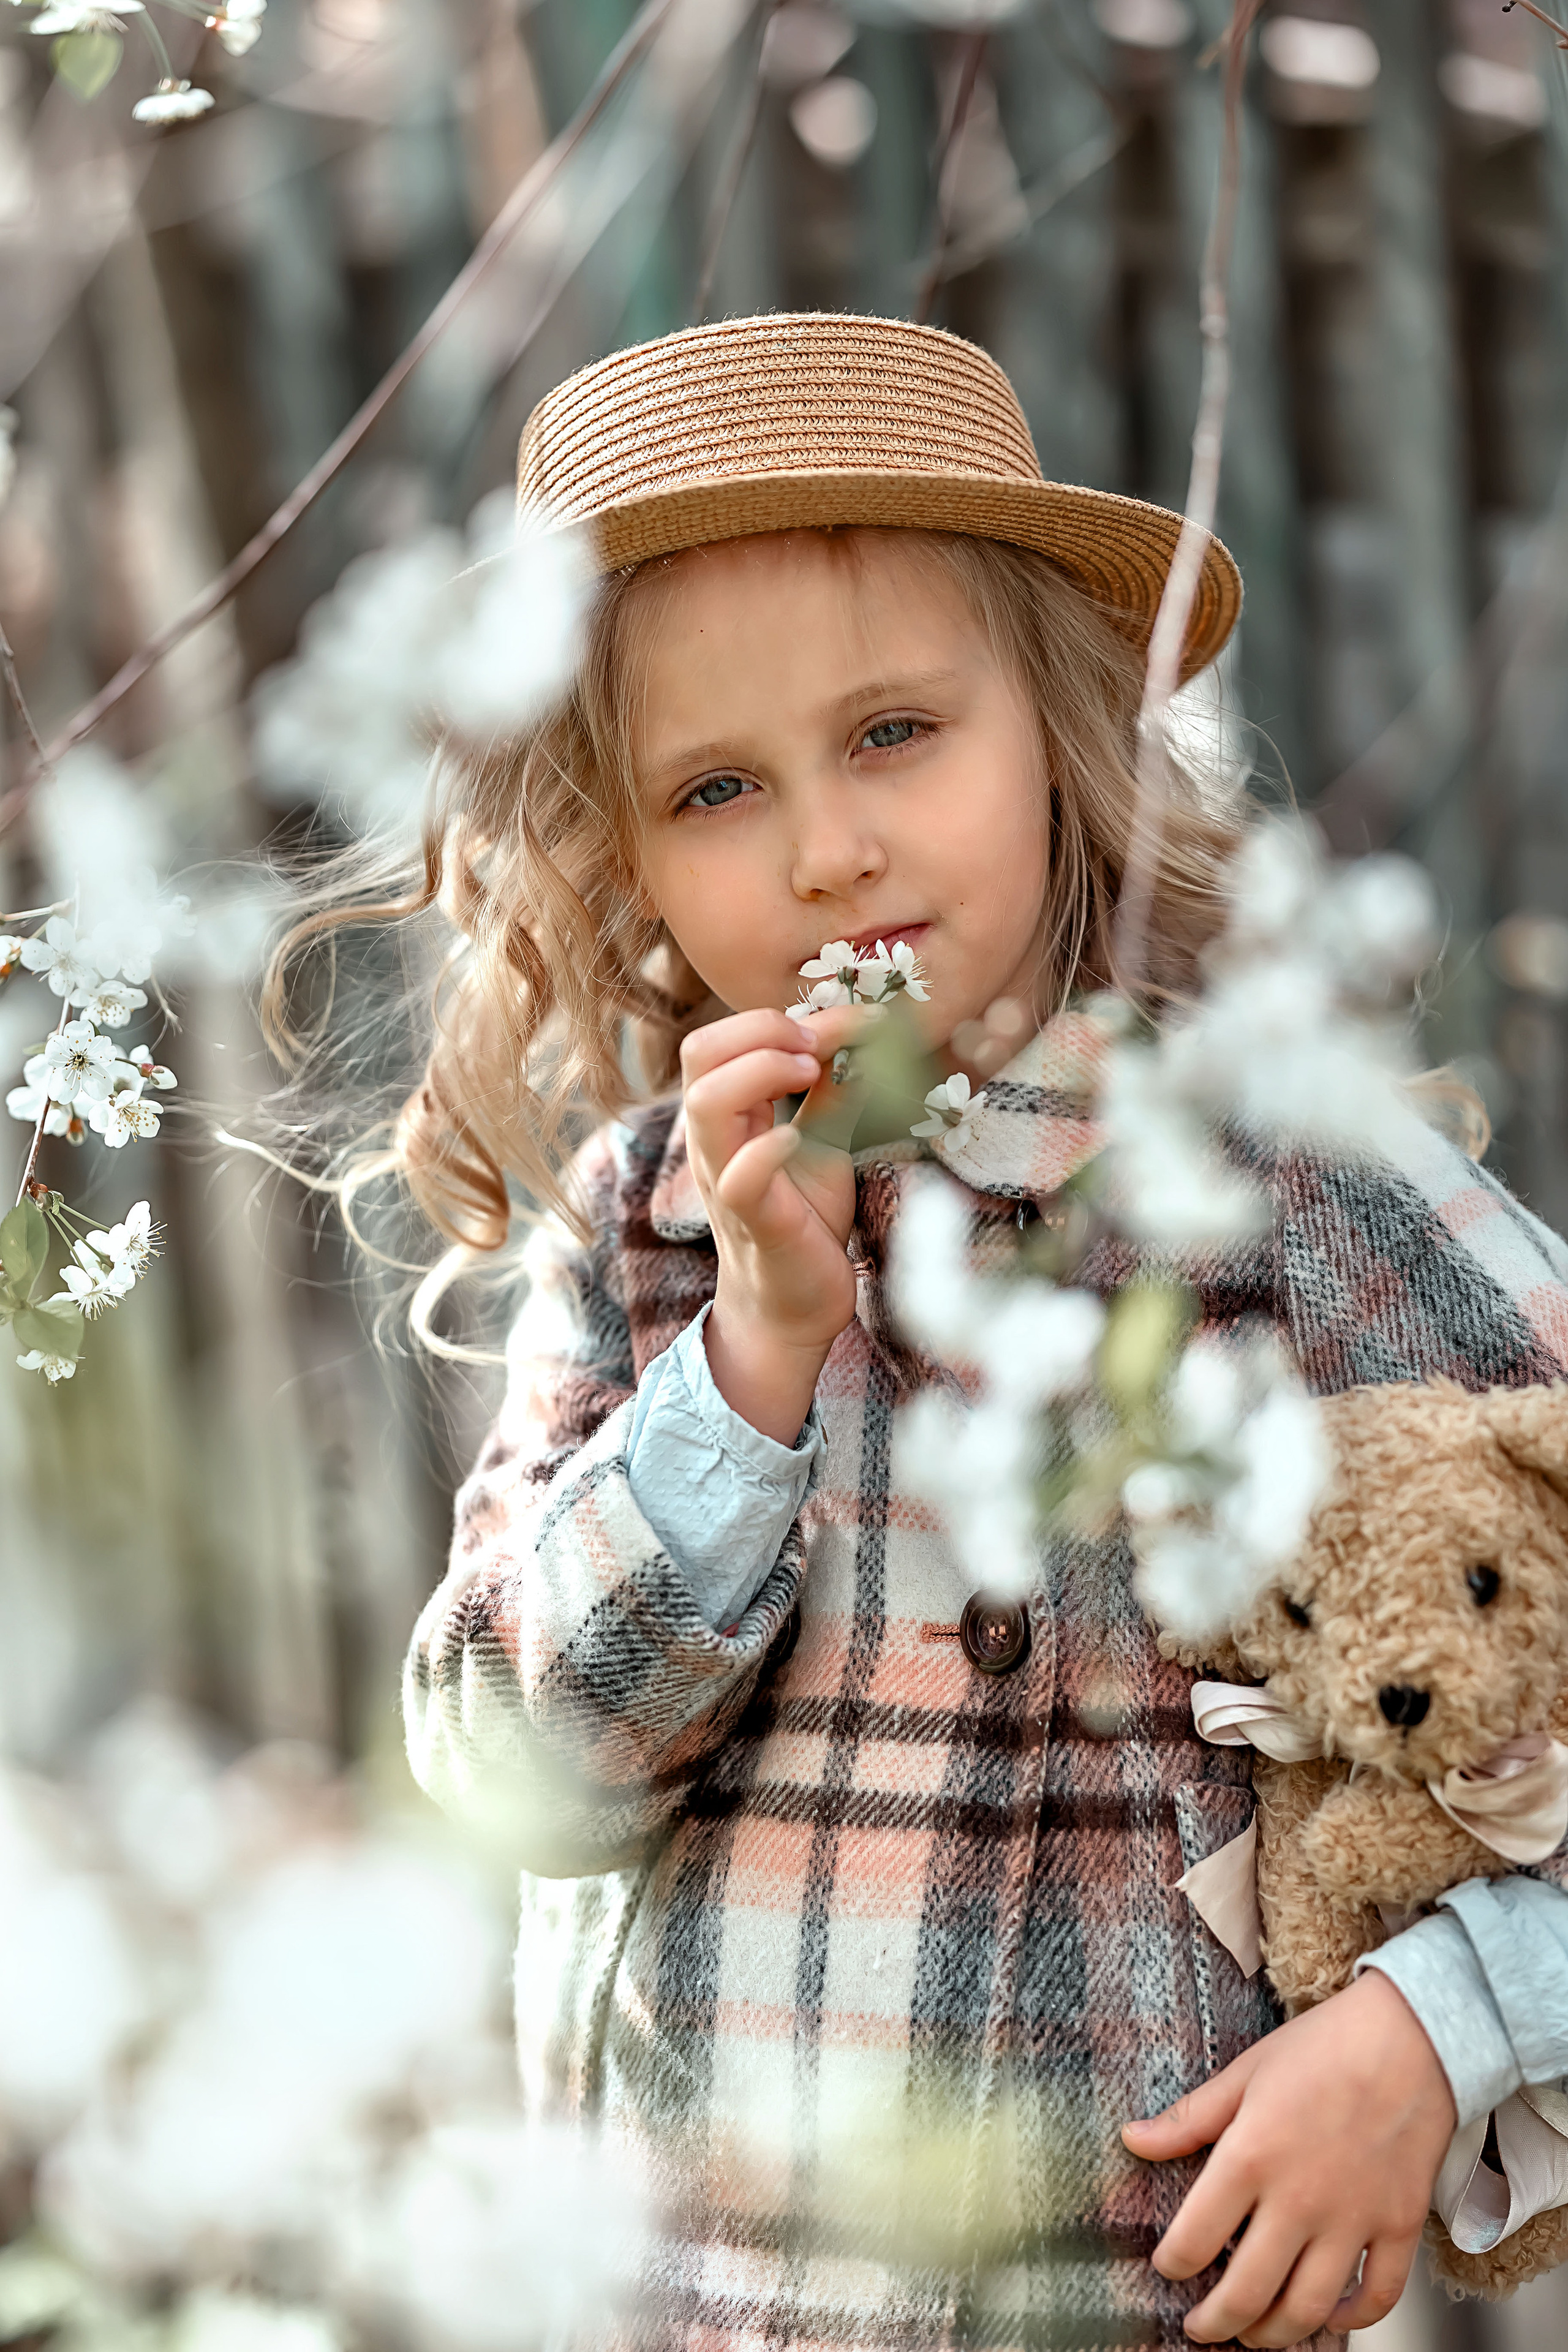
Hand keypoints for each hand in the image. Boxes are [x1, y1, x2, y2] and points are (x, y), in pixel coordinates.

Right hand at [680, 1005, 869, 1443]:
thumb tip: (863, 1037)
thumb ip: (833, 1093)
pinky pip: (741, 1175)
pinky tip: (801, 1139)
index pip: (719, 1040)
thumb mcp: (824, 1143)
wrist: (794, 1305)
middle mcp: (716, 1141)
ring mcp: (727, 1179)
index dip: (773, 1018)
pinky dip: (770, 1147)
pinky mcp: (754, 1221)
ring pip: (707, 1103)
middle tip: (814, 1044)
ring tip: (809, 1075)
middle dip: (759, 1029)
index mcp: (728, 1116)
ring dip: (762, 1072)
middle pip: (699, 1054)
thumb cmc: (803, 1219)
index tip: (839, 1023)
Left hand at [1122, 1970, 1456, 2345]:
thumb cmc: (1322, 2048)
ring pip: (1308, 2308)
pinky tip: (1331, 2317)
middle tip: (1201, 2328)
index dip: (1173, 2263)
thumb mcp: (1245, 2072)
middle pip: (1248, 2291)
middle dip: (1216, 2322)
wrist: (1413, 2035)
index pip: (1195, 2238)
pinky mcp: (1400, 2226)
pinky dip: (1354, 2321)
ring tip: (1254, 2335)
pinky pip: (1378, 2297)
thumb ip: (1190, 2118)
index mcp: (1251, 2156)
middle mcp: (1300, 2199)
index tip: (1168, 2267)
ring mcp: (1354, 2219)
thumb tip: (1133, 2139)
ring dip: (1274, 2334)